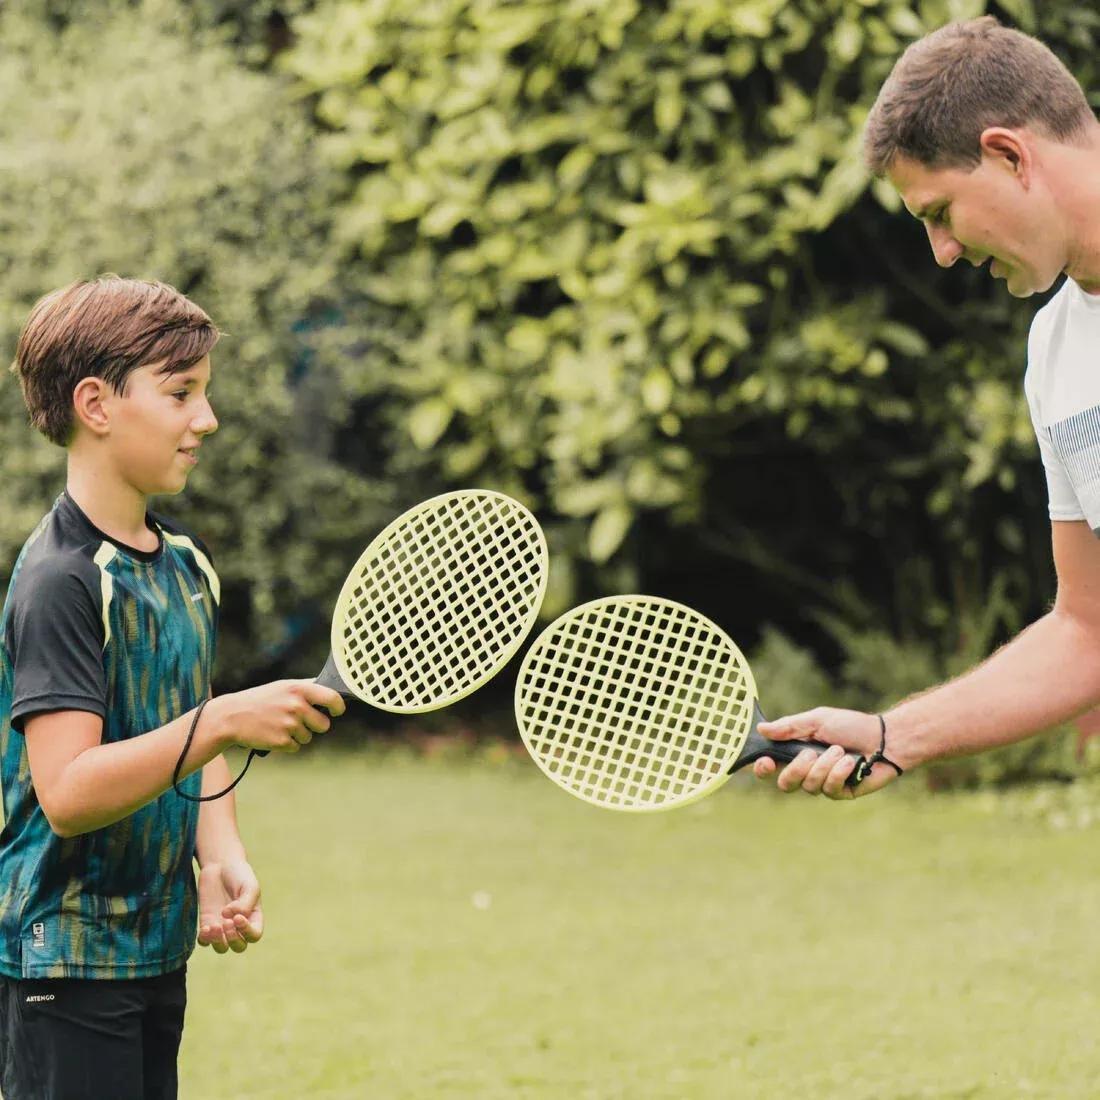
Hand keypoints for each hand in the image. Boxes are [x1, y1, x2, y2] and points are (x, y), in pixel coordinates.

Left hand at [197, 858, 262, 954]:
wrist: (220, 865)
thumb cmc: (239, 874)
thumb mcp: (248, 885)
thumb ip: (245, 903)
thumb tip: (231, 918)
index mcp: (253, 916)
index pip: (254, 935)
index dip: (247, 931)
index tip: (238, 917)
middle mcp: (238, 926)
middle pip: (238, 946)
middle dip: (233, 939)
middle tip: (226, 922)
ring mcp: (222, 926)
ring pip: (221, 948)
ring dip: (218, 942)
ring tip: (214, 927)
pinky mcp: (206, 923)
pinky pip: (205, 941)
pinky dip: (204, 939)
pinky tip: (205, 928)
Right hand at [209, 680, 345, 754]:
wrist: (231, 717)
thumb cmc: (260, 700)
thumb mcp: (283, 687)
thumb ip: (306, 688)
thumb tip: (330, 690)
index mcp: (299, 689)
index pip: (333, 698)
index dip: (338, 707)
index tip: (336, 711)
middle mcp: (297, 706)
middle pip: (324, 725)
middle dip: (314, 726)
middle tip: (297, 721)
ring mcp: (290, 724)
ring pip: (309, 737)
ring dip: (298, 735)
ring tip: (280, 725)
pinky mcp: (283, 741)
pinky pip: (296, 747)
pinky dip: (287, 744)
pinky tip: (274, 734)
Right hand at [751, 707, 904, 799]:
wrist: (884, 739)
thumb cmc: (851, 726)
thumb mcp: (818, 720)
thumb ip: (790, 726)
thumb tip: (761, 729)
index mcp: (797, 750)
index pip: (772, 766)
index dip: (763, 768)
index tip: (767, 763)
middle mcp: (807, 769)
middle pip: (785, 783)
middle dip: (796, 769)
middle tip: (810, 754)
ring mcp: (823, 783)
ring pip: (808, 786)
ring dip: (825, 766)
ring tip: (841, 751)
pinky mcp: (840, 792)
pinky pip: (829, 789)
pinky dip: (838, 773)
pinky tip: (851, 762)